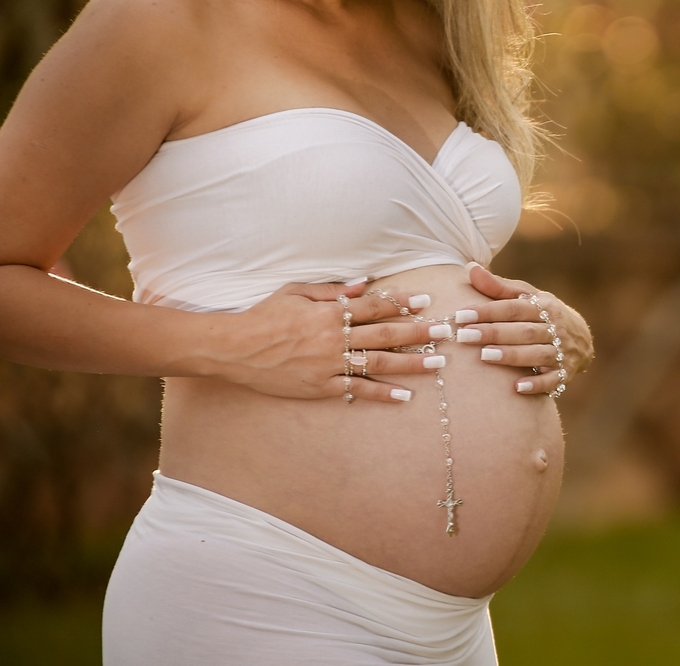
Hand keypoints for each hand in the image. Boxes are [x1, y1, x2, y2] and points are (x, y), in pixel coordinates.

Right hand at [219, 279, 447, 402]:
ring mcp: (329, 365)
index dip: (402, 302)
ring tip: (437, 364)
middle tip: (445, 332)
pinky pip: (357, 390)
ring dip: (410, 363)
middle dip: (418, 333)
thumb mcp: (296, 292)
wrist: (234, 348)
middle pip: (385, 334)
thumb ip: (332, 289)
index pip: (375, 306)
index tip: (426, 301)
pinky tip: (405, 396)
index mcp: (329, 312)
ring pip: (378, 363)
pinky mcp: (321, 387)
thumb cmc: (264, 315)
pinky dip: (382, 394)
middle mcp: (334, 338)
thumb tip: (364, 283)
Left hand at [454, 262, 593, 396]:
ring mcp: (562, 351)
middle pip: (524, 330)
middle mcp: (555, 328)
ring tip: (485, 356)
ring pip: (537, 354)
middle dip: (494, 333)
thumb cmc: (542, 314)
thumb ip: (498, 287)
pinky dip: (537, 384)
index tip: (461, 315)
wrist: (582, 338)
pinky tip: (518, 388)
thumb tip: (470, 268)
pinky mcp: (565, 373)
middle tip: (465, 336)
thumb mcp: (527, 297)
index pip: (513, 307)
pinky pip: (552, 380)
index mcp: (544, 306)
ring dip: (512, 356)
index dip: (488, 311)